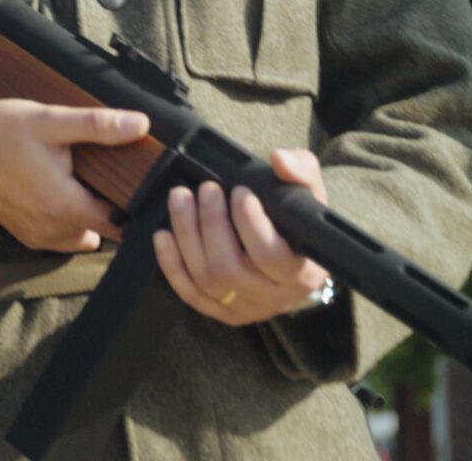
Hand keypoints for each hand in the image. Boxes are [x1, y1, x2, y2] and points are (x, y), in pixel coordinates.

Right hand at [0, 98, 149, 252]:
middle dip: (108, 205)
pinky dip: (65, 219)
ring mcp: (36, 236)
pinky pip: (60, 236)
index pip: (121, 224)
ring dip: (86, 214)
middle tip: (102, 173)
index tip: (135, 185)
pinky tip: (57, 190)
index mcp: (64, 205)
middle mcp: (52, 230)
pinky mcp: (24, 235)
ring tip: (79, 180)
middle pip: (102, 229)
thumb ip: (98, 125)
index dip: (133, 206)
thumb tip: (140, 124)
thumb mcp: (50, 121)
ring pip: (82, 235)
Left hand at [153, 147, 332, 326]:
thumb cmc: (298, 224)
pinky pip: (190, 294)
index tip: (239, 191)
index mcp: (302, 272)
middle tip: (205, 189)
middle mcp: (275, 297)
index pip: (271, 255)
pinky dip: (171, 265)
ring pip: (207, 279)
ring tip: (180, 199)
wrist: (294, 259)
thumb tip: (280, 160)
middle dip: (211, 223)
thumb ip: (301, 170)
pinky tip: (163, 235)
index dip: (249, 222)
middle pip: (231, 268)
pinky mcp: (221, 311)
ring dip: (187, 235)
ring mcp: (245, 308)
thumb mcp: (309, 194)